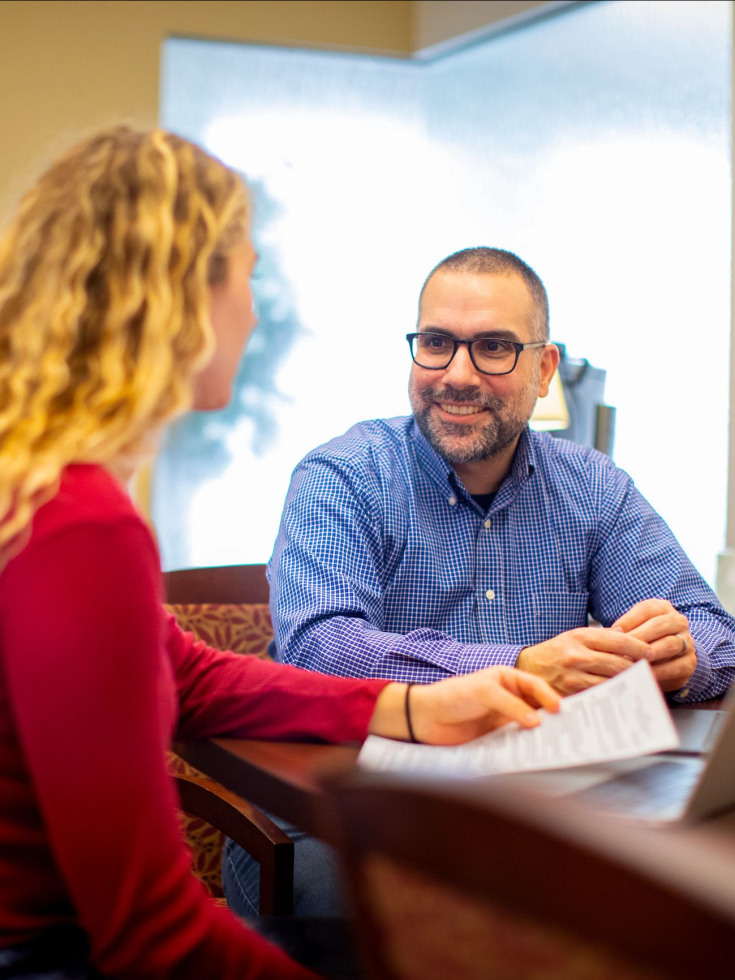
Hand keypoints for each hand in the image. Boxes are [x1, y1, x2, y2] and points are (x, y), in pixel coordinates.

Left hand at [369, 667, 559, 745]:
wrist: (426, 718)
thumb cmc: (453, 695)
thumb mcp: (484, 693)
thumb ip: (511, 705)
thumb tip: (537, 721)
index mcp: (506, 679)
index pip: (534, 685)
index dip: (548, 696)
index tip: (559, 709)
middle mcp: (508, 698)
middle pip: (536, 707)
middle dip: (550, 716)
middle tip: (567, 728)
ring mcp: (503, 719)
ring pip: (529, 727)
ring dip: (540, 734)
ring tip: (556, 744)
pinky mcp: (497, 738)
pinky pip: (516, 742)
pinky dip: (526, 747)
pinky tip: (534, 753)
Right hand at [515, 627, 651, 695]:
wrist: (526, 667)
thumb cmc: (554, 652)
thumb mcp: (574, 637)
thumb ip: (600, 639)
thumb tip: (630, 641)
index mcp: (580, 636)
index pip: (618, 640)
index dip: (638, 647)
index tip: (650, 652)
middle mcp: (576, 655)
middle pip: (618, 663)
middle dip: (637, 668)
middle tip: (649, 670)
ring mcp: (573, 675)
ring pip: (611, 681)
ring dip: (627, 683)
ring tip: (639, 683)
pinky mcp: (571, 692)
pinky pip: (599, 694)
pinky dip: (612, 694)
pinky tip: (620, 693)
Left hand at [612, 599, 695, 691]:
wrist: (667, 659)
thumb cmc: (643, 640)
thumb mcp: (634, 628)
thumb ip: (624, 630)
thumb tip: (606, 635)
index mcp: (662, 608)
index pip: (646, 609)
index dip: (629, 620)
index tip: (613, 632)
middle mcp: (678, 621)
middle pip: (659, 625)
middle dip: (639, 638)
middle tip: (622, 649)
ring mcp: (687, 641)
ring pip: (670, 644)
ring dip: (649, 654)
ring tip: (631, 662)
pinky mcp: (689, 662)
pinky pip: (676, 666)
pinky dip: (659, 671)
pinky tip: (643, 675)